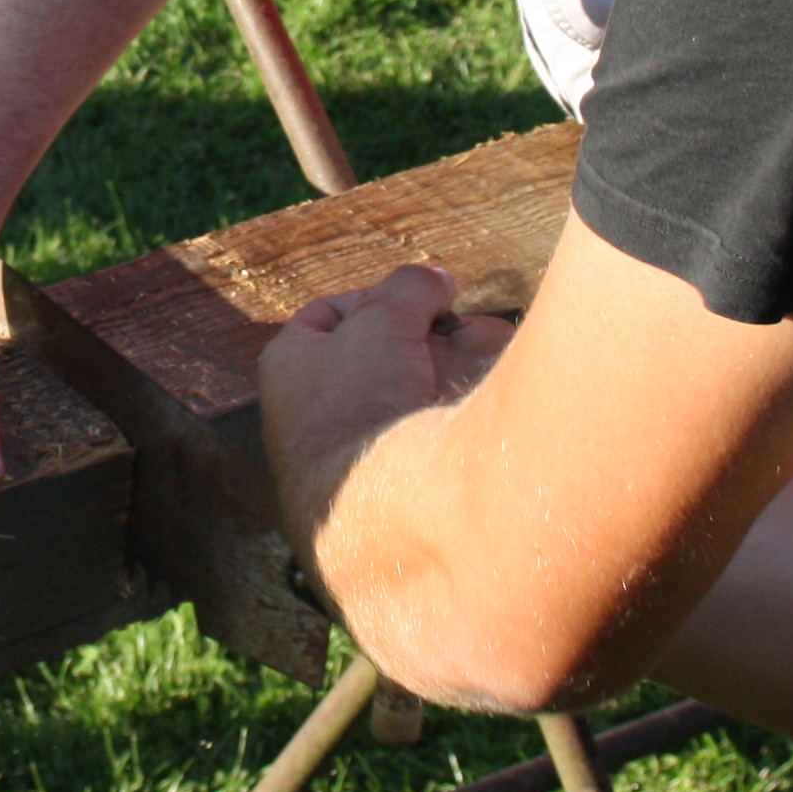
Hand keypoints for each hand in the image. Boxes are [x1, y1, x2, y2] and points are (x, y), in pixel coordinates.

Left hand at [259, 264, 513, 542]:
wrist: (385, 509)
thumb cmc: (360, 405)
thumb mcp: (381, 321)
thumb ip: (410, 289)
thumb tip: (437, 282)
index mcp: (293, 367)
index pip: (329, 317)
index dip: (377, 297)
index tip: (420, 295)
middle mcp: (324, 409)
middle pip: (387, 352)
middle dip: (433, 335)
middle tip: (466, 324)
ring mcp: (366, 448)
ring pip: (423, 389)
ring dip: (462, 366)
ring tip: (495, 350)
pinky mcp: (407, 480)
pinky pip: (442, 428)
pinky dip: (471, 404)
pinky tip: (499, 389)